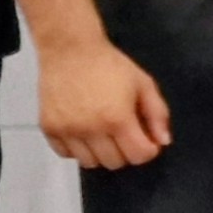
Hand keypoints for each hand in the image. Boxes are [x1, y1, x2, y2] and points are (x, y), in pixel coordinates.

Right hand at [40, 38, 173, 169]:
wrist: (70, 49)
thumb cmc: (109, 64)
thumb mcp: (143, 83)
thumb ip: (158, 114)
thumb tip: (163, 141)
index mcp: (117, 118)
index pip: (138, 156)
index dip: (147, 150)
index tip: (146, 139)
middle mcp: (90, 129)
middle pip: (115, 163)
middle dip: (125, 151)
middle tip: (123, 133)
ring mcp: (67, 131)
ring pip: (90, 163)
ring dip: (100, 153)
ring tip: (102, 132)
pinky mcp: (48, 129)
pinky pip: (66, 155)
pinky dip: (77, 149)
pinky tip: (83, 131)